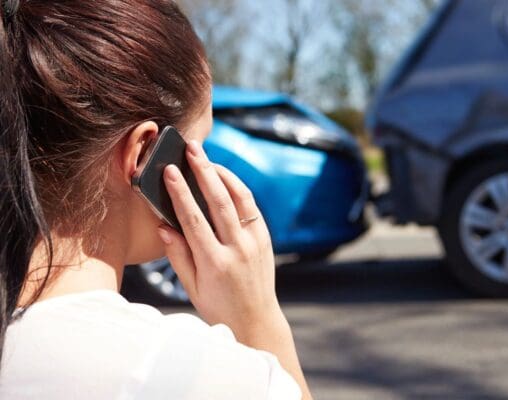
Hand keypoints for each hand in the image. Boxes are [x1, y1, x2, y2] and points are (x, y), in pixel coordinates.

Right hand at [156, 140, 280, 334]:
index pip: (194, 220)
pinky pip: (251, 206)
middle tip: (192, 148)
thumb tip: (163, 226)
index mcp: (215, 263)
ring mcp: (255, 242)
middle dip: (203, 171)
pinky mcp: (265, 238)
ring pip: (240, 198)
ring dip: (222, 173)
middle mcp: (238, 249)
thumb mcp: (192, 288)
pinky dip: (237, 188)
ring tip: (206, 157)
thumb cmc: (218, 306)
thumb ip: (178, 256)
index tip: (169, 171)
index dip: (180, 193)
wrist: (256, 319)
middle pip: (219, 201)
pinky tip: (224, 177)